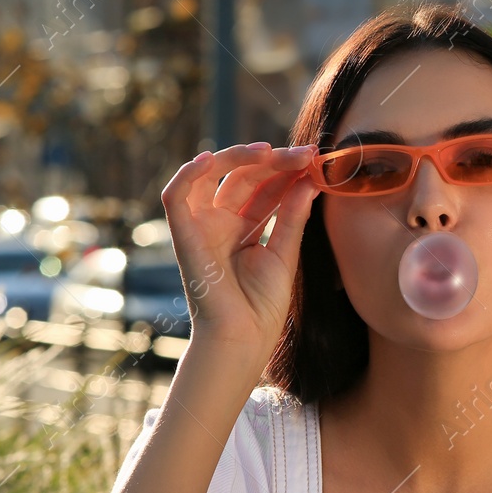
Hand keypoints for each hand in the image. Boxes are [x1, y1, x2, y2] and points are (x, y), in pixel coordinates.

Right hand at [159, 141, 319, 366]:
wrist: (244, 340)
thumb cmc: (263, 307)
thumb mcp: (285, 254)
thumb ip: (293, 216)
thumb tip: (309, 180)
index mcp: (245, 227)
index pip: (264, 186)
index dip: (287, 171)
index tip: (315, 160)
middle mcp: (221, 222)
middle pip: (243, 176)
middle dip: (274, 162)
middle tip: (305, 155)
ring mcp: (202, 227)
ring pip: (209, 176)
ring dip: (236, 158)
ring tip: (269, 152)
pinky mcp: (184, 237)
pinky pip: (176, 198)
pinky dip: (187, 175)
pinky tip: (209, 159)